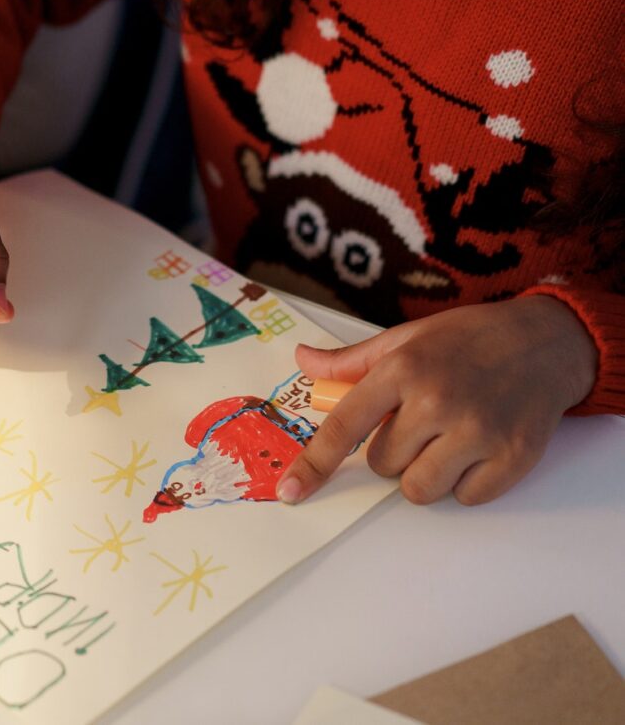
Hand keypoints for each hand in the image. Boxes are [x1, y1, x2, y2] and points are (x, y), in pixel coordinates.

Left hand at [278, 295, 596, 505]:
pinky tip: (478, 450)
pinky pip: (466, 498)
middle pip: (382, 465)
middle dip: (393, 451)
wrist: (546, 341)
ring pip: (418, 489)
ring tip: (445, 441)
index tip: (290, 491)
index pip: (344, 428)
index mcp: (402, 369)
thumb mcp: (406, 338)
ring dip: (424, 474)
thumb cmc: (467, 340)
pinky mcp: (513, 457)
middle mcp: (437, 401)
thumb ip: (351, 360)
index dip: (314, 464)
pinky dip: (466, 483)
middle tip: (420, 424)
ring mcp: (478, 431)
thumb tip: (302, 360)